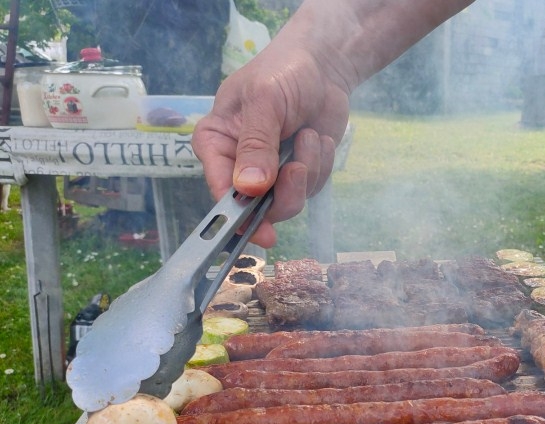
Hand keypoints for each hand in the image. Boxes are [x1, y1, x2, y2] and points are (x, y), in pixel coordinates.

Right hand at [192, 46, 347, 246]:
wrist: (323, 66)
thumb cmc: (283, 72)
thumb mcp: (265, 101)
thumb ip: (256, 144)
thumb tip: (248, 188)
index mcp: (216, 143)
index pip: (220, 187)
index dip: (238, 213)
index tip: (262, 231)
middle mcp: (238, 164)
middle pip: (256, 207)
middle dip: (285, 192)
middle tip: (299, 168)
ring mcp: (270, 173)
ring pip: (287, 202)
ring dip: (307, 172)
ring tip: (310, 136)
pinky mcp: (299, 174)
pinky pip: (310, 190)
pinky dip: (320, 166)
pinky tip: (318, 139)